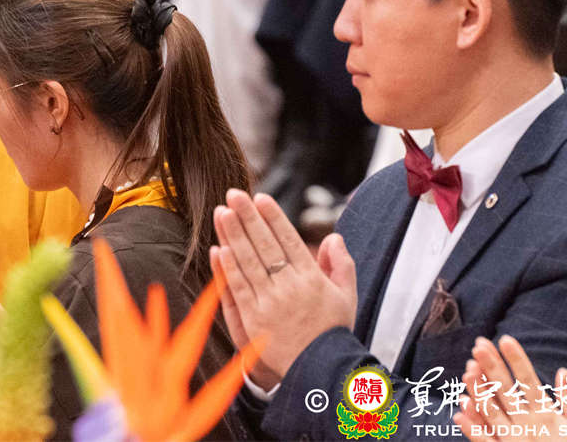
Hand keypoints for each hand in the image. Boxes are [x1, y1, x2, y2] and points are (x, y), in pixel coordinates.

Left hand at [211, 189, 356, 388]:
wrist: (320, 371)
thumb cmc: (333, 331)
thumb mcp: (347, 297)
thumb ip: (341, 264)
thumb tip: (333, 236)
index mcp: (311, 279)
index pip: (288, 240)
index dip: (273, 217)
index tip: (261, 197)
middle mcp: (290, 287)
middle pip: (264, 245)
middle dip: (248, 217)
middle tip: (234, 194)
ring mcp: (270, 303)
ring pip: (247, 262)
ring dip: (233, 235)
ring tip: (222, 212)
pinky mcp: (253, 320)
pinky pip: (238, 289)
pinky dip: (228, 268)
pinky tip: (219, 248)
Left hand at [454, 335, 566, 441]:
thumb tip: (564, 370)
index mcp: (547, 415)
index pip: (529, 381)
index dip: (517, 360)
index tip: (505, 339)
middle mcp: (528, 425)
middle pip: (506, 391)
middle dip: (492, 367)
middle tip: (479, 345)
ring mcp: (514, 441)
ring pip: (491, 412)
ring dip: (478, 391)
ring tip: (467, 370)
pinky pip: (485, 440)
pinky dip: (472, 426)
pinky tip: (460, 407)